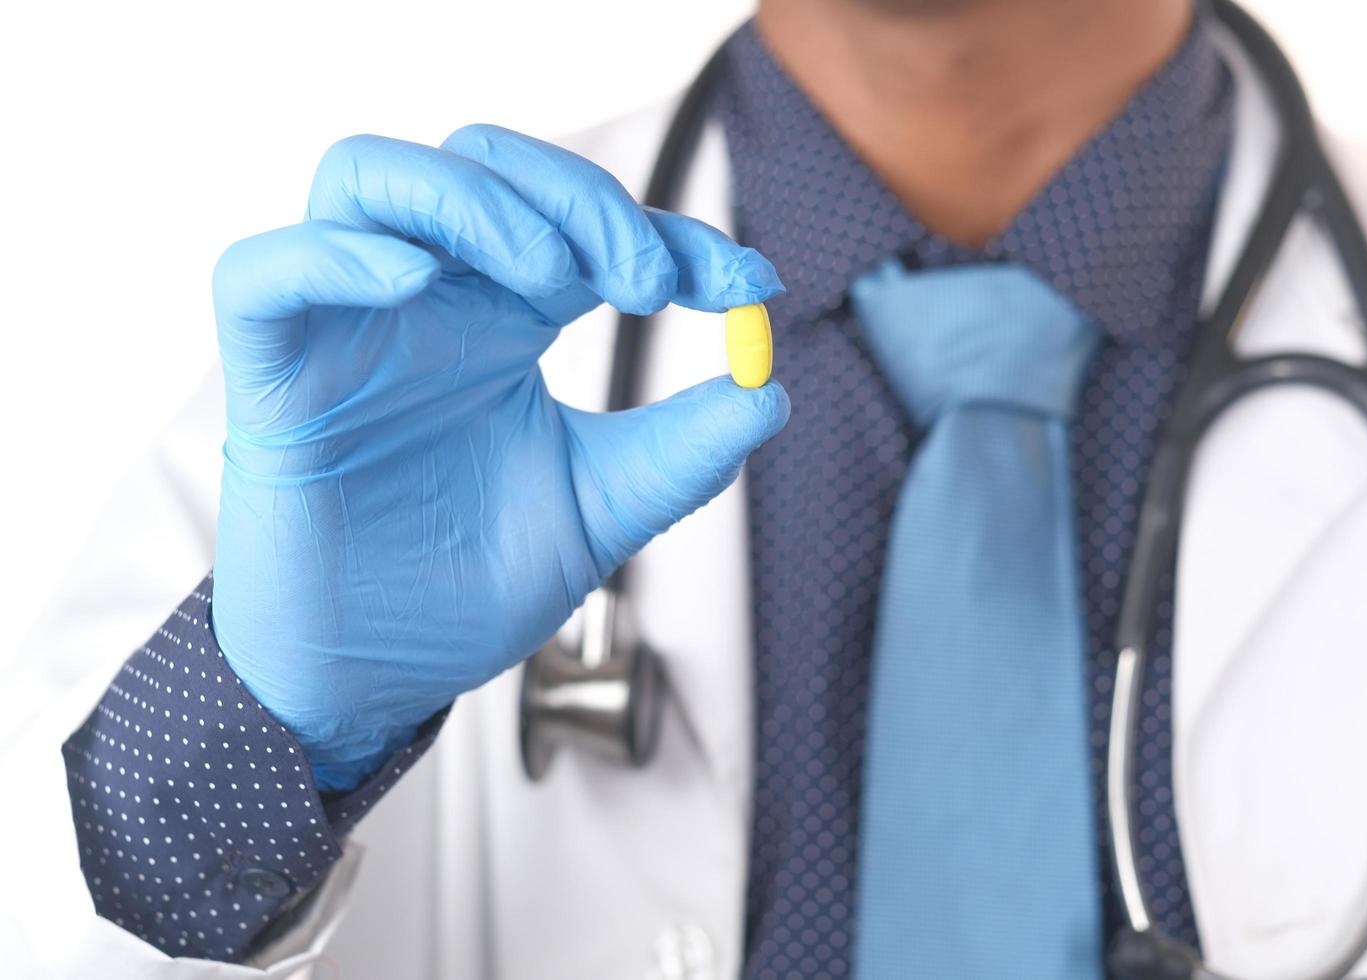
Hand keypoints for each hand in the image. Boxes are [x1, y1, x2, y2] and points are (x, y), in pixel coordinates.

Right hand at [211, 126, 787, 789]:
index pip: (582, 224)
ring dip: (472, 202)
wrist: (379, 676)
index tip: (749, 283)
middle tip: (646, 282)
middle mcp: (427, 303)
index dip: (673, 233)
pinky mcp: (271, 377)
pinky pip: (263, 273)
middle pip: (481, 164)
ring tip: (551, 281)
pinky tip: (416, 284)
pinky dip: (334, 255)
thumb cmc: (470, 587)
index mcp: (502, 320)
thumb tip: (768, 391)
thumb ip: (680, 453)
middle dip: (579, 199)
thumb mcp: (600, 511)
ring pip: (369, 177)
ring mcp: (344, 329)